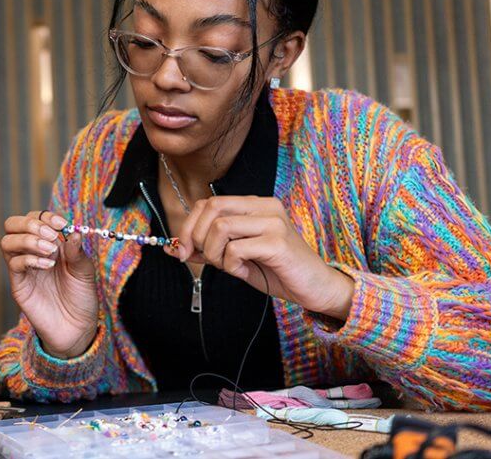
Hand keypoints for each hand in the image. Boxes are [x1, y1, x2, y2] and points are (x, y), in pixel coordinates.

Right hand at [0, 210, 98, 358]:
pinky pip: (13, 264)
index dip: (46, 216)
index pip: (36, 218)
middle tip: (51, 237)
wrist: (76, 328)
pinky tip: (47, 266)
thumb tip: (74, 232)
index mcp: (49, 243)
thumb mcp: (85, 271)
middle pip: (13, 224)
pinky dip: (29, 259)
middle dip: (31, 223)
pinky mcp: (19, 284)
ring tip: (49, 251)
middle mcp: (32, 252)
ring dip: (28, 240)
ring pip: (7, 241)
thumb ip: (78, 252)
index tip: (62, 225)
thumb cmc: (81, 298)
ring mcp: (24, 268)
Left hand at [171, 196, 353, 319]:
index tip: (183, 250)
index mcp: (255, 205)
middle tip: (204, 259)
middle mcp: (265, 207)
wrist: (315, 288)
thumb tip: (174, 248)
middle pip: (212, 208)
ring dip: (215, 253)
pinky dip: (231, 265)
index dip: (188, 226)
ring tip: (229, 266)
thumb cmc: (277, 271)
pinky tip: (243, 271)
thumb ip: (209, 249)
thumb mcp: (236, 258)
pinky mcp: (278, 243)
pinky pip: (236, 249)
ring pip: (221, 227)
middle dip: (197, 236)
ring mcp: (273, 223)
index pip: (208, 202)